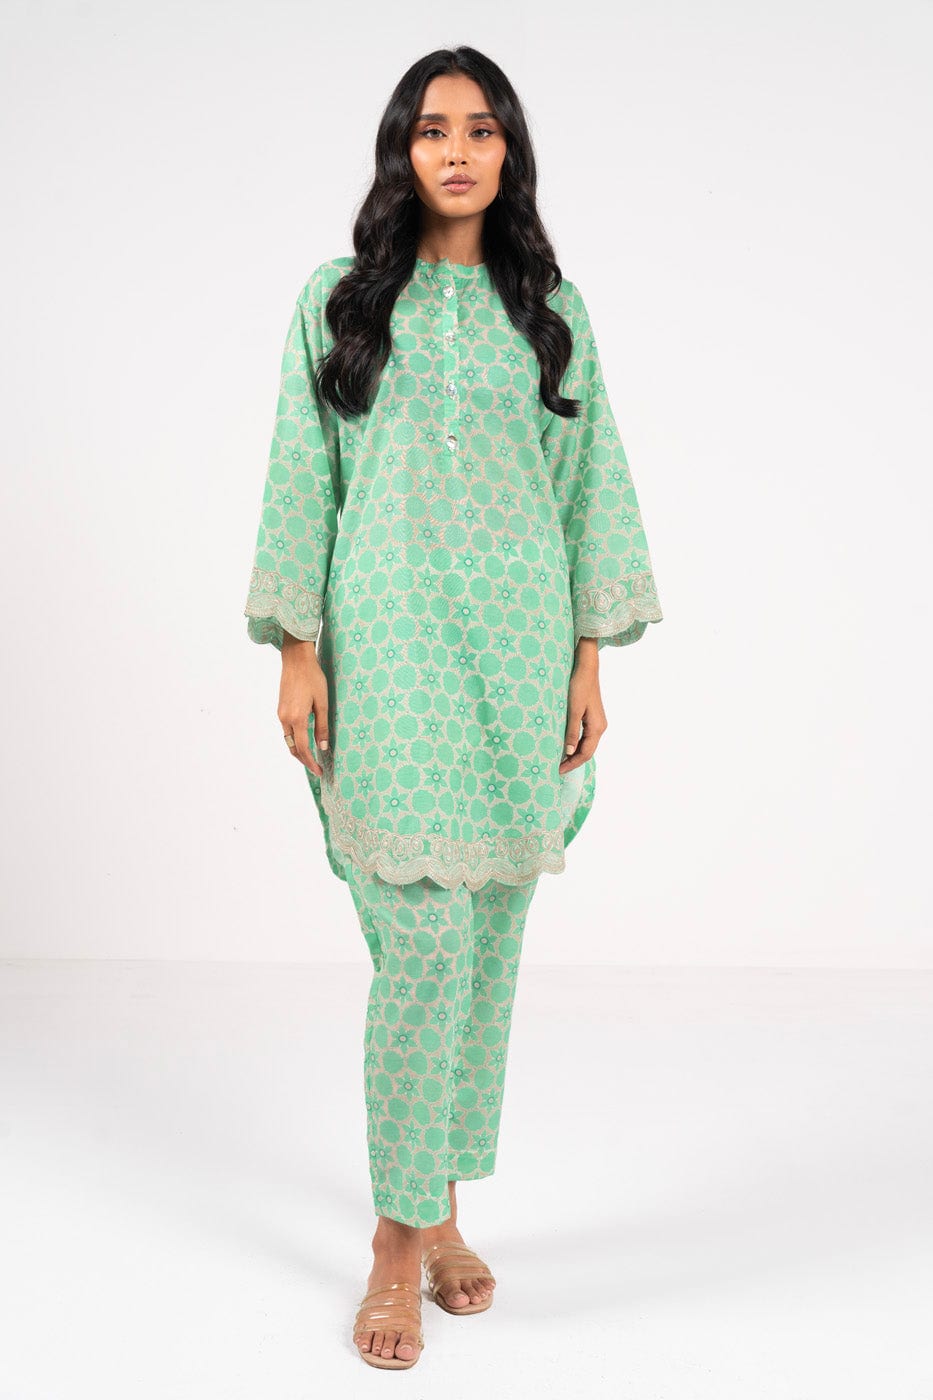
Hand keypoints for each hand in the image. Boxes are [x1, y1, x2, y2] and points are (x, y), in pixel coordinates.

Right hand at [278, 635, 329, 776]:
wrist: (296, 659)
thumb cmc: (312, 678)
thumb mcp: (322, 703)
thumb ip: (322, 726)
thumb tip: (323, 747)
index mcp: (296, 718)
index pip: (303, 748)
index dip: (311, 762)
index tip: (320, 772)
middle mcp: (285, 718)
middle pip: (292, 747)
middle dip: (304, 760)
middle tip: (316, 768)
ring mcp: (281, 713)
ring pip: (288, 740)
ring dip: (298, 751)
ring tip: (312, 757)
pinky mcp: (280, 708)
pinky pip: (286, 730)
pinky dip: (294, 740)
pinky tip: (304, 740)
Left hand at [559, 638, 606, 774]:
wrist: (586, 668)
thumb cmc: (579, 686)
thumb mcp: (573, 710)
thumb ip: (571, 732)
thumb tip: (570, 753)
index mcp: (597, 727)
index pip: (585, 753)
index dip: (572, 764)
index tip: (558, 771)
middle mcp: (600, 727)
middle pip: (587, 751)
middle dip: (573, 761)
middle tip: (557, 769)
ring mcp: (597, 722)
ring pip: (587, 744)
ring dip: (574, 753)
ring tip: (560, 760)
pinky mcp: (592, 716)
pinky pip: (585, 736)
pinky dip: (576, 744)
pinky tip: (566, 745)